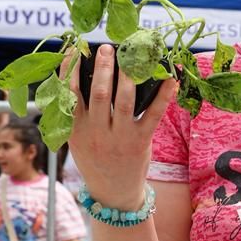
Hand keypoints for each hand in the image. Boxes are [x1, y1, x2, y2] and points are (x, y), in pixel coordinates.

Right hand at [68, 45, 176, 207]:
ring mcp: (120, 136)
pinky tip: (170, 78)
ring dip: (128, 75)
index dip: (71, 71)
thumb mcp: (76, 138)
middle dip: (102, 68)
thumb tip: (74, 78)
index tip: (75, 50)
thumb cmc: (94, 158)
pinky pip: (153, 114)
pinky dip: (163, 95)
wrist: (112, 192)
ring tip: (131, 55)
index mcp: (77, 128)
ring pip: (124, 100)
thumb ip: (74, 113)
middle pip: (98, 93)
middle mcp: (97, 131)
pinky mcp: (140, 141)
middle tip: (106, 48)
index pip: (70, 94)